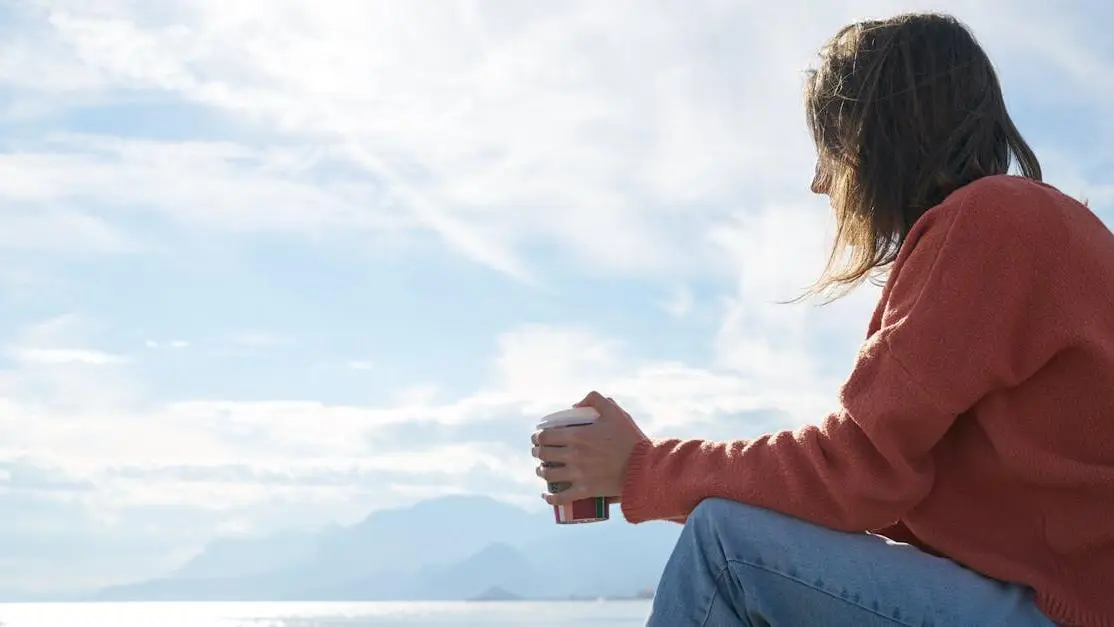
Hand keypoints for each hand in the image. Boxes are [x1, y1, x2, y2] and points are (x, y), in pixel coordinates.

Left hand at [530, 391, 647, 505]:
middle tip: (538, 452)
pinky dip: (550, 498)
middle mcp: (574, 455)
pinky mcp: (585, 491)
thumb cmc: (629, 439)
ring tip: (542, 471)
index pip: (546, 436)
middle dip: (537, 453)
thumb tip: (575, 405)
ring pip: (549, 475)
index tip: (537, 437)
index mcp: (578, 436)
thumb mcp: (614, 412)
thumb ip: (595, 400)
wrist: (644, 468)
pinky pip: (561, 498)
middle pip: (544, 455)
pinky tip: (546, 496)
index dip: (537, 437)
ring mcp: (578, 475)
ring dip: (541, 472)